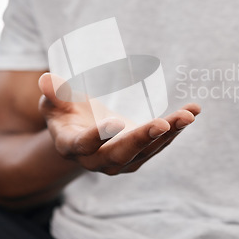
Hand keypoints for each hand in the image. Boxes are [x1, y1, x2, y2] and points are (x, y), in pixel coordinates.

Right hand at [38, 73, 200, 174]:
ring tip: (188, 114)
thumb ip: (53, 93)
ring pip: (147, 151)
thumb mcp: (54, 102)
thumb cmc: (66, 113)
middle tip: (163, 123)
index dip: (98, 136)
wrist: (82, 134)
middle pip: (121, 154)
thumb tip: (46, 79)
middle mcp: (97, 160)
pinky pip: (160, 144)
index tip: (115, 123)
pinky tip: (192, 112)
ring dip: (169, 133)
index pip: (84, 145)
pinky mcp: (140, 154)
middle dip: (143, 138)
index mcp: (72, 146)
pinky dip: (176, 129)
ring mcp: (121, 160)